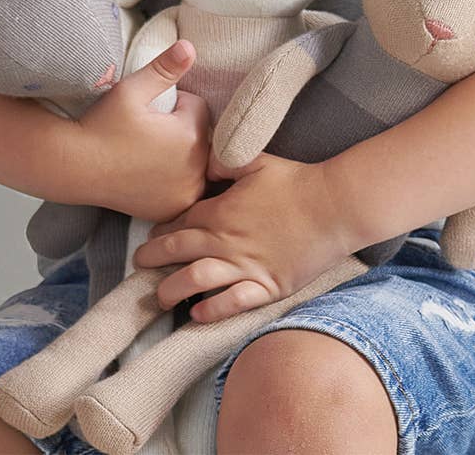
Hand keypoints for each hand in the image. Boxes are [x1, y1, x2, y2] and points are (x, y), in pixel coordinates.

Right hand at [75, 40, 210, 221]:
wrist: (72, 166)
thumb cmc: (101, 125)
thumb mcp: (132, 89)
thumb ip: (165, 68)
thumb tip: (190, 46)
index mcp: (190, 137)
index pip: (200, 108)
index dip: (177, 104)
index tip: (152, 110)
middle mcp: (194, 171)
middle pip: (202, 137)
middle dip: (183, 130)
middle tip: (149, 130)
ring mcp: (183, 195)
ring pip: (197, 164)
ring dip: (183, 156)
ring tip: (150, 151)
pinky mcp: (170, 211)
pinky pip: (185, 189)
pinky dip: (175, 181)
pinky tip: (151, 174)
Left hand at [131, 152, 353, 322]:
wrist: (334, 206)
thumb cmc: (296, 181)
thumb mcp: (256, 160)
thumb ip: (224, 161)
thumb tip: (203, 164)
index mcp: (221, 211)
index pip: (180, 223)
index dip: (161, 231)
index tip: (151, 236)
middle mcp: (226, 242)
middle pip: (178, 253)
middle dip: (153, 260)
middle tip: (139, 266)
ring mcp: (246, 267)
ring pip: (196, 282)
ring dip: (172, 291)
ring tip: (160, 298)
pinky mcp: (267, 286)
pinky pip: (232, 303)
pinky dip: (212, 311)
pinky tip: (198, 315)